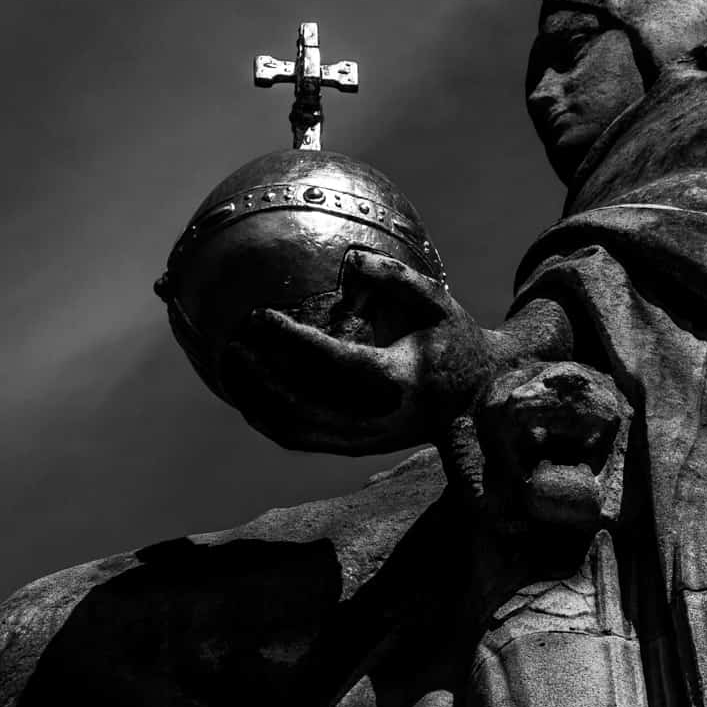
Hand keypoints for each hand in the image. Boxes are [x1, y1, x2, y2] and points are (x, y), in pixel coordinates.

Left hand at [222, 250, 488, 453]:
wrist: (476, 396)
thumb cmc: (451, 339)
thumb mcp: (437, 302)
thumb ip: (397, 277)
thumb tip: (351, 259)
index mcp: (399, 381)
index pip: (335, 363)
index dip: (293, 341)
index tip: (262, 316)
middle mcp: (378, 420)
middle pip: (302, 406)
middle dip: (259, 375)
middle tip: (233, 341)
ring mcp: (363, 440)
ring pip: (292, 429)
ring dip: (254, 399)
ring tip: (229, 362)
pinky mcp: (352, 446)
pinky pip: (298, 436)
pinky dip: (265, 415)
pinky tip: (243, 387)